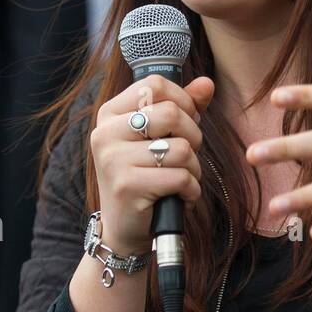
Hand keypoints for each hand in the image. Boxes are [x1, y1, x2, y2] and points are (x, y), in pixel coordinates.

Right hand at [89, 74, 214, 253]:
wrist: (124, 227)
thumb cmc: (146, 175)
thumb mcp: (159, 136)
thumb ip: (183, 106)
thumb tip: (207, 83)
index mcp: (110, 114)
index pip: (154, 84)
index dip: (182, 100)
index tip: (186, 122)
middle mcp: (105, 133)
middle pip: (171, 113)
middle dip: (193, 136)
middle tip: (186, 155)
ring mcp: (113, 160)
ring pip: (180, 148)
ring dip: (193, 168)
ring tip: (182, 180)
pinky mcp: (127, 186)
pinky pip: (180, 177)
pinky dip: (191, 190)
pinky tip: (180, 197)